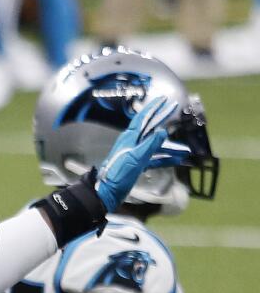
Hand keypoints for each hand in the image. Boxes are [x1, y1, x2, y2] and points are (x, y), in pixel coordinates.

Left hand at [94, 96, 178, 212]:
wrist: (106, 193)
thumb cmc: (118, 175)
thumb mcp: (135, 158)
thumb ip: (150, 144)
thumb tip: (163, 131)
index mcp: (130, 138)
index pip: (143, 118)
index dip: (153, 108)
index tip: (164, 99)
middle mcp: (132, 144)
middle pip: (151, 129)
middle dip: (164, 121)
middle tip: (176, 112)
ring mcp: (135, 155)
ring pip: (155, 146)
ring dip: (170, 146)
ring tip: (185, 148)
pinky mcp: (137, 166)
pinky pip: (154, 159)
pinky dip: (165, 159)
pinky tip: (177, 160)